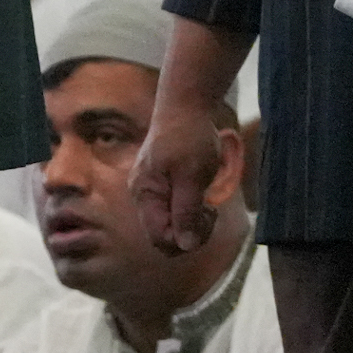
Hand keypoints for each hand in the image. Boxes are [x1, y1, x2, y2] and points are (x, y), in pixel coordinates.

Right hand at [129, 91, 228, 254]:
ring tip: (207, 202)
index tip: (207, 216)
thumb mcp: (193, 176)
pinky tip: (200, 195)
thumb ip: (186, 212)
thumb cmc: (189, 138)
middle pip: (164, 235)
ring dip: (192, 221)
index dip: (186, 239)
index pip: (160, 238)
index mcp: (145, 194)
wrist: (185, 106)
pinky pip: (172, 211)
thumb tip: (185, 246)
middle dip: (190, 231)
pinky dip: (189, 210)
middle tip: (210, 211)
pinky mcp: (159, 184)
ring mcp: (149, 190)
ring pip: (169, 224)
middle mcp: (142, 195)